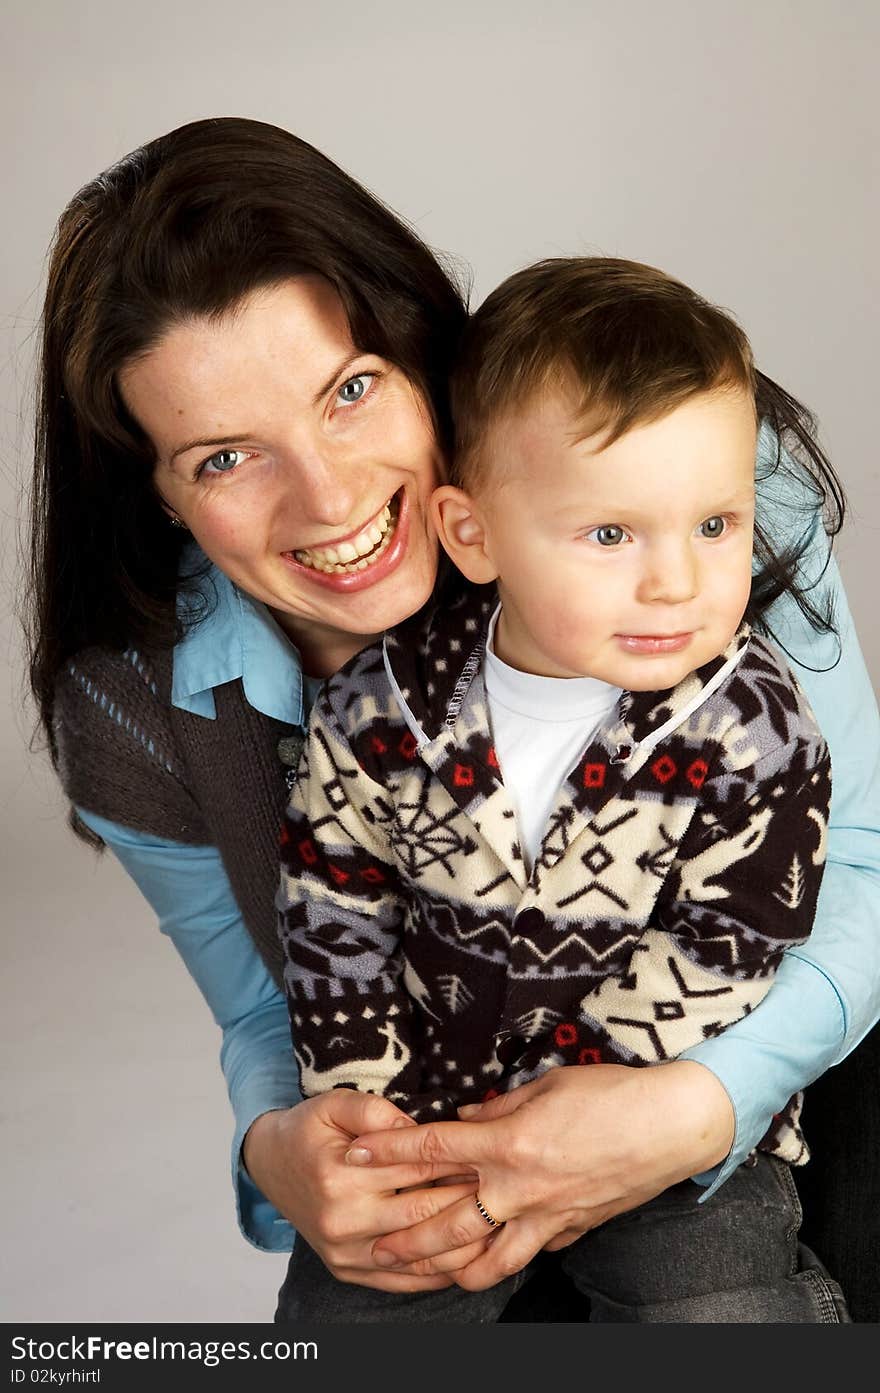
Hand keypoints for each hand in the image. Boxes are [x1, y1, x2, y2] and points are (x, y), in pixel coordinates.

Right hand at [242, 1091, 477, 1290]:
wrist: (269, 1165)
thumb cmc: (308, 1130)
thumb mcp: (335, 1103)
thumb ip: (376, 1111)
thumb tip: (418, 1129)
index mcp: (342, 1177)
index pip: (416, 1167)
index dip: (458, 1159)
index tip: (492, 1154)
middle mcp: (344, 1221)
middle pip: (425, 1212)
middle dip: (469, 1200)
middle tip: (506, 1187)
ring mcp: (346, 1253)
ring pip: (420, 1255)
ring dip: (463, 1244)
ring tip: (500, 1226)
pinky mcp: (348, 1271)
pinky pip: (403, 1281)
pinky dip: (438, 1273)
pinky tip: (468, 1258)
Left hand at [346, 1061, 734, 1289]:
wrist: (670, 1125)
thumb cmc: (610, 1094)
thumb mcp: (547, 1084)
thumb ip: (500, 1104)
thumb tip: (466, 1112)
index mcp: (508, 1141)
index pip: (433, 1148)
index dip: (390, 1151)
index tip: (357, 1153)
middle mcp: (519, 1187)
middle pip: (445, 1221)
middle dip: (403, 1235)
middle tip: (373, 1244)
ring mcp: (545, 1216)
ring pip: (483, 1260)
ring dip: (445, 1267)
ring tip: (417, 1270)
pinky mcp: (569, 1230)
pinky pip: (524, 1256)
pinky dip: (497, 1263)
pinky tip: (479, 1263)